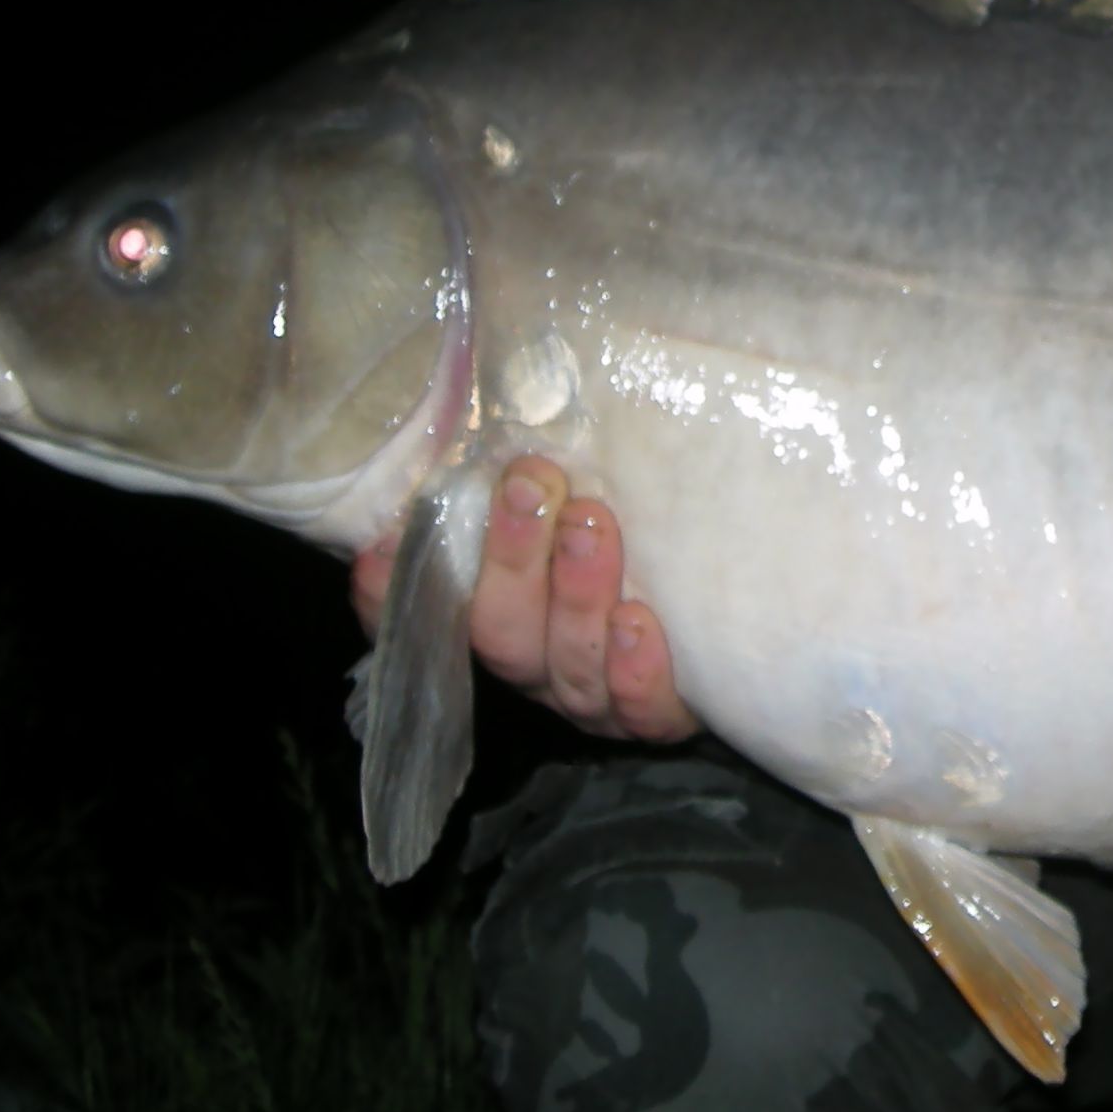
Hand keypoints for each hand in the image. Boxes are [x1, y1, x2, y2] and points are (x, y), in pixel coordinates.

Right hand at [350, 456, 699, 741]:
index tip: (379, 544)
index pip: (424, 611)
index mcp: (498, 612)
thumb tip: (481, 394)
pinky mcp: (658, 716)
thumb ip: (523, 466)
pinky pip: (640, 710)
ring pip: (566, 665)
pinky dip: (634, 672)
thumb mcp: (573, 490)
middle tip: (532, 483)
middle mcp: (536, 661)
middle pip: (501, 631)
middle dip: (512, 556)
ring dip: (575, 595)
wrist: (733, 611)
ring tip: (593, 525)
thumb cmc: (632, 523)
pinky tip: (639, 622)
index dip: (390, 590)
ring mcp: (593, 696)